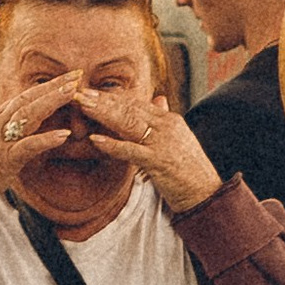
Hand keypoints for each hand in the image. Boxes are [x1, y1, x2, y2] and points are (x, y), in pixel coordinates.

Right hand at [0, 86, 91, 206]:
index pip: (22, 96)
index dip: (45, 86)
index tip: (66, 79)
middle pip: (28, 98)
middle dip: (53, 86)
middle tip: (77, 75)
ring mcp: (0, 140)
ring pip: (28, 114)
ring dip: (52, 102)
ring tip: (73, 93)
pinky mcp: (5, 159)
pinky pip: (28, 146)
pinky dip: (46, 139)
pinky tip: (64, 135)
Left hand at [61, 78, 222, 215]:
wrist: (206, 193)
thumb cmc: (189, 169)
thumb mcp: (178, 138)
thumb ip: (164, 118)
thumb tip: (158, 99)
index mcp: (169, 120)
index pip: (136, 103)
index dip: (112, 97)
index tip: (91, 91)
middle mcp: (166, 126)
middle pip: (129, 108)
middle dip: (102, 100)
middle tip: (78, 92)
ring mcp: (162, 143)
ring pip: (128, 123)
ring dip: (103, 114)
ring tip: (83, 107)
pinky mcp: (158, 162)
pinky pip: (130, 151)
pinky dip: (112, 145)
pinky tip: (94, 140)